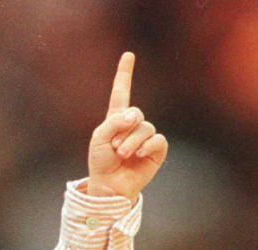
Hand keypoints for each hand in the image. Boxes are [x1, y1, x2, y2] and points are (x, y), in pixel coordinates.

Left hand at [86, 52, 167, 202]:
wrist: (110, 186)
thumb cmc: (101, 162)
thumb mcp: (99, 137)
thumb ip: (114, 121)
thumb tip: (136, 116)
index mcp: (116, 118)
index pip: (121, 91)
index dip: (124, 73)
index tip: (128, 55)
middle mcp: (133, 125)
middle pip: (136, 114)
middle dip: (124, 130)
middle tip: (115, 148)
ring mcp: (145, 138)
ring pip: (145, 128)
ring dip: (132, 142)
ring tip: (123, 155)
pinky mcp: (156, 151)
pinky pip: (158, 140)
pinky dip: (147, 147)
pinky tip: (139, 156)